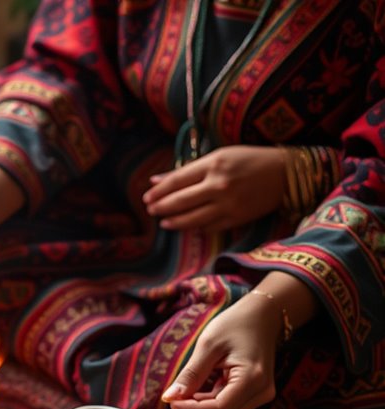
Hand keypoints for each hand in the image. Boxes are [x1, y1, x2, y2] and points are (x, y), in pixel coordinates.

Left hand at [142, 145, 286, 230]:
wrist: (286, 173)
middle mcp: (219, 185)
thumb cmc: (249, 160)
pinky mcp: (238, 218)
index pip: (177, 180)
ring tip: (164, 222)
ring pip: (192, 219)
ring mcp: (229, 204)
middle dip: (161, 208)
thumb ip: (188, 170)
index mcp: (214, 164)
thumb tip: (155, 180)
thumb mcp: (219, 156)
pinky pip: (209, 227)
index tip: (147, 197)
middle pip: (180, 201)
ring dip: (174, 222)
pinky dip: (196, 228)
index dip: (159, 191)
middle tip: (150, 211)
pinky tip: (187, 227)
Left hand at [161, 293, 281, 408]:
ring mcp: (260, 396)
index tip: (171, 401)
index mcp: (252, 380)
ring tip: (186, 388)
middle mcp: (260, 393)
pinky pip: (227, 408)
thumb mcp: (208, 345)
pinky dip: (208, 404)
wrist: (262, 315)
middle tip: (174, 396)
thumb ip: (190, 374)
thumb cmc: (237, 324)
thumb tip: (170, 397)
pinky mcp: (254, 394)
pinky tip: (199, 388)